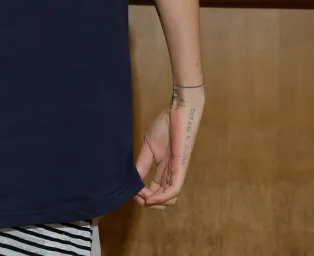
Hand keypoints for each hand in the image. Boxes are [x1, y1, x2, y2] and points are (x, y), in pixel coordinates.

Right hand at [135, 83, 204, 208]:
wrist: (178, 112)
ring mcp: (177, 171)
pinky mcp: (181, 167)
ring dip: (155, 202)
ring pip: (171, 198)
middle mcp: (171, 174)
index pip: (155, 190)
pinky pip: (174, 188)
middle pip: (164, 198)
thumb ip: (142, 163)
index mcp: (163, 170)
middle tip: (137, 198)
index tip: (132, 190)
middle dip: (149, 202)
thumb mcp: (148, 147)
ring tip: (143, 198)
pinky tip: (151, 198)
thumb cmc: (165, 126)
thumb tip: (132, 179)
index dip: (143, 195)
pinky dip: (163, 197)